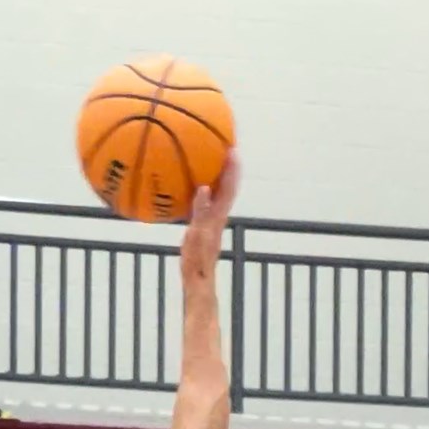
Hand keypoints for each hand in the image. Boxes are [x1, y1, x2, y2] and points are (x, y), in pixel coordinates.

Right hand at [179, 150, 239, 273]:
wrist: (199, 280)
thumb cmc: (196, 261)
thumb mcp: (196, 233)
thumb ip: (200, 211)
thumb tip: (205, 188)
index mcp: (218, 216)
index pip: (229, 187)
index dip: (232, 169)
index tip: (233, 149)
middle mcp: (218, 217)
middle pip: (228, 187)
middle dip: (228, 168)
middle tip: (226, 148)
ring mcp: (213, 223)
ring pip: (219, 195)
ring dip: (219, 178)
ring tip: (213, 162)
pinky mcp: (205, 228)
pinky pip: (207, 204)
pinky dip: (205, 192)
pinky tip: (195, 188)